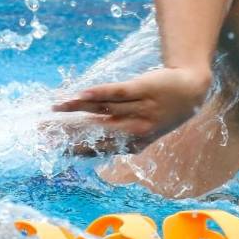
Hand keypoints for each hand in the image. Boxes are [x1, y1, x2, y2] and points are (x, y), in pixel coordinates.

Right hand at [52, 66, 211, 143]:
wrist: (191, 91)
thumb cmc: (162, 112)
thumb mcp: (144, 131)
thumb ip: (119, 138)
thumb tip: (89, 145)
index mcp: (134, 144)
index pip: (100, 148)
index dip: (75, 149)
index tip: (54, 149)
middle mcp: (136, 129)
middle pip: (97, 131)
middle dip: (69, 132)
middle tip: (46, 132)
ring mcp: (140, 109)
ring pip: (103, 111)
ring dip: (77, 110)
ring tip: (55, 110)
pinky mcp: (143, 89)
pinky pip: (116, 92)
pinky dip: (97, 94)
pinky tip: (79, 94)